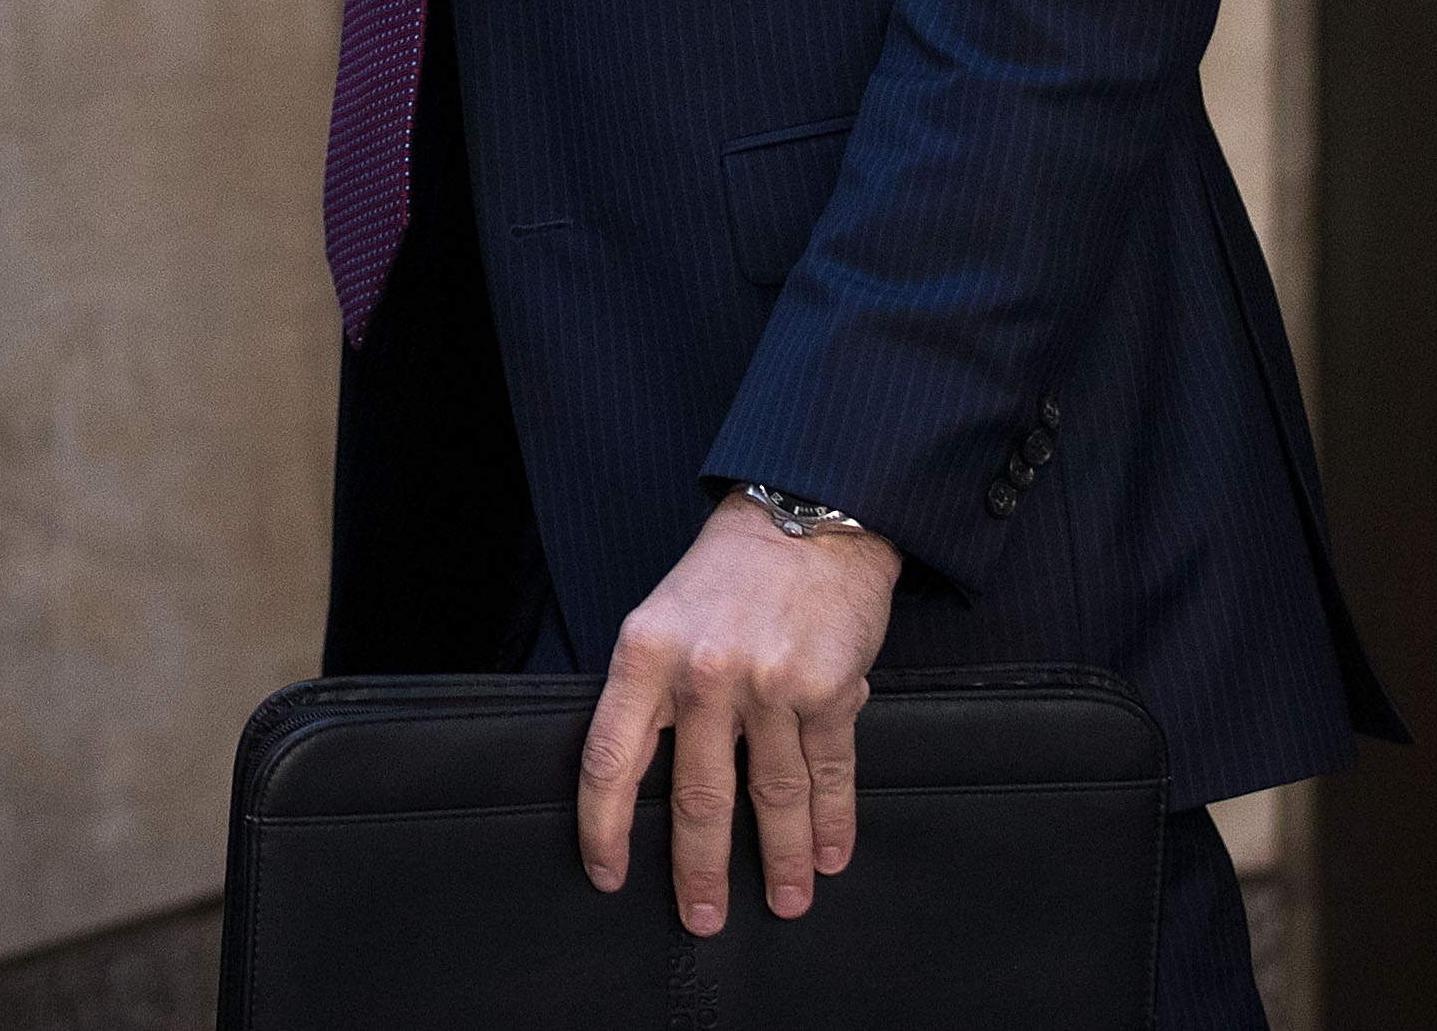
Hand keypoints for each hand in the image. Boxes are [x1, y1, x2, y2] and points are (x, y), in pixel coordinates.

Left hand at [576, 488, 901, 933]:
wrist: (807, 517)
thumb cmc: (727, 574)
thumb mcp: (661, 618)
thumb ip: (652, 695)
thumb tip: (647, 785)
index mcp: (644, 656)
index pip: (609, 761)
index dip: (605, 828)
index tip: (608, 875)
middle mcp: (702, 674)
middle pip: (697, 798)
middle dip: (699, 871)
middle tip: (703, 919)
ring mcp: (768, 684)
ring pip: (771, 796)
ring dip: (777, 860)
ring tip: (781, 902)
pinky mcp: (827, 690)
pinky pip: (829, 772)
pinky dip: (831, 822)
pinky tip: (827, 856)